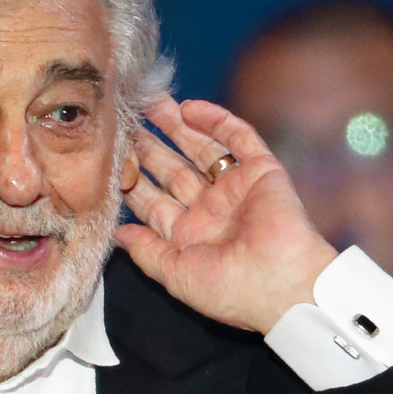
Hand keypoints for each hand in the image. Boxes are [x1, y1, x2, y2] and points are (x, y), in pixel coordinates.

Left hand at [115, 96, 336, 333]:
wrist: (284, 285)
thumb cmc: (231, 290)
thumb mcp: (176, 276)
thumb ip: (145, 252)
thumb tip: (117, 234)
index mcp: (189, 236)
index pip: (153, 202)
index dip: (131, 180)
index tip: (108, 158)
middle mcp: (210, 210)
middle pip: (173, 170)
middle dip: (150, 147)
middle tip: (126, 120)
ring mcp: (235, 189)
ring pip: (201, 149)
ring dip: (177, 127)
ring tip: (153, 103)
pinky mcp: (262, 171)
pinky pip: (238, 139)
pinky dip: (216, 121)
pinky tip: (191, 107)